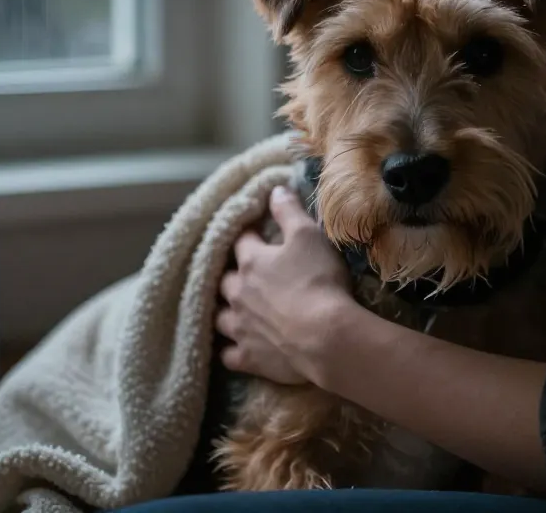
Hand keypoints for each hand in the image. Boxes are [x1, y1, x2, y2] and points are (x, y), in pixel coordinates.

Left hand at [216, 185, 353, 384]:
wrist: (326, 337)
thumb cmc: (318, 280)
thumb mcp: (309, 236)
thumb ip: (288, 211)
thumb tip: (273, 189)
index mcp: (251, 261)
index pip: (241, 240)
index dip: (249, 235)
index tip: (255, 232)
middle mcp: (237, 293)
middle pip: (224, 280)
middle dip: (231, 275)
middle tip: (245, 274)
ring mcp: (240, 327)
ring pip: (219, 317)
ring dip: (225, 312)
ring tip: (235, 310)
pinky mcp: (247, 357)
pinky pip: (228, 355)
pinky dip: (230, 349)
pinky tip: (236, 348)